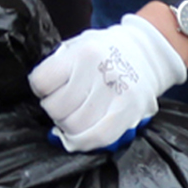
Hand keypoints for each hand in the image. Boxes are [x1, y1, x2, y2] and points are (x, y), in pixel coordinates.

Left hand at [27, 15, 186, 151]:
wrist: (146, 53)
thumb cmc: (105, 53)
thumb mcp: (79, 45)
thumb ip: (59, 66)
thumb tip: (44, 99)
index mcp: (82, 53)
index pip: (41, 82)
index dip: (41, 91)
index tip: (49, 90)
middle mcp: (99, 71)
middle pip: (57, 109)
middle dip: (55, 111)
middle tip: (66, 105)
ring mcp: (116, 93)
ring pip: (74, 126)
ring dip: (69, 127)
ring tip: (77, 116)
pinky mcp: (128, 112)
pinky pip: (98, 137)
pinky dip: (84, 142)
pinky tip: (81, 136)